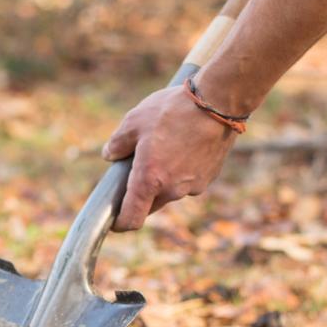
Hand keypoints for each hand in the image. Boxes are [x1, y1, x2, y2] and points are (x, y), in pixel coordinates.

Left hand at [101, 85, 236, 231]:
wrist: (217, 103)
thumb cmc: (173, 111)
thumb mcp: (134, 120)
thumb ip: (117, 143)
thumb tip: (109, 155)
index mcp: (149, 180)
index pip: (132, 219)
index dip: (121, 223)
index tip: (115, 220)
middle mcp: (171, 190)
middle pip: (150, 204)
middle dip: (142, 193)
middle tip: (138, 166)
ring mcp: (192, 187)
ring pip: (170, 191)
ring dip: (163, 178)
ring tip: (165, 147)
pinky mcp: (208, 178)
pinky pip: (188, 181)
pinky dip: (182, 171)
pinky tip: (184, 146)